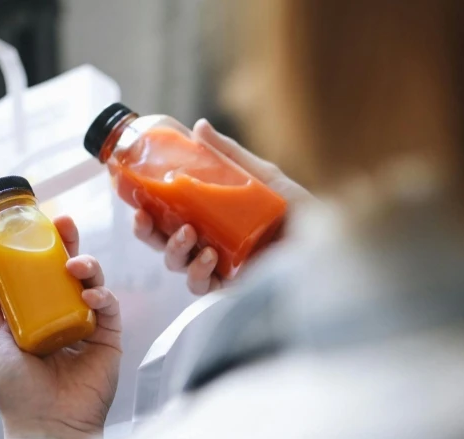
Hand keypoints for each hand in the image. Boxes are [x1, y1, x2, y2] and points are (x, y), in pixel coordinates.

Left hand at [0, 216, 120, 438]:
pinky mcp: (108, 336)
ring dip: (86, 264)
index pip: (39, 268)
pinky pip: (108, 305)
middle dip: (69, 242)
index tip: (36, 221)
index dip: (39, 243)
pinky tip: (89, 295)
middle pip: (69, 267)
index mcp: (33, 310)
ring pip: (93, 280)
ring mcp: (86, 322)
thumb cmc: (14, 388)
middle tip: (64, 224)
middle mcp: (61, 312)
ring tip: (75, 266)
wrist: (46, 423)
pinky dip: (101, 294)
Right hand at [133, 119, 311, 294]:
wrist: (328, 239)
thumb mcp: (262, 176)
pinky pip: (202, 286)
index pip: (167, 220)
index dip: (146, 215)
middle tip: (144, 219)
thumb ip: (229, 154)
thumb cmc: (297, 209)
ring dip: (174, 250)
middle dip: (148, 235)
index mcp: (208, 220)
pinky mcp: (232, 288)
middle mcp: (208, 245)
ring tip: (189, 233)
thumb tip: (198, 125)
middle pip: (164, 245)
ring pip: (177, 266)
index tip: (135, 202)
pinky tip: (208, 257)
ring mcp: (219, 268)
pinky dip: (199, 272)